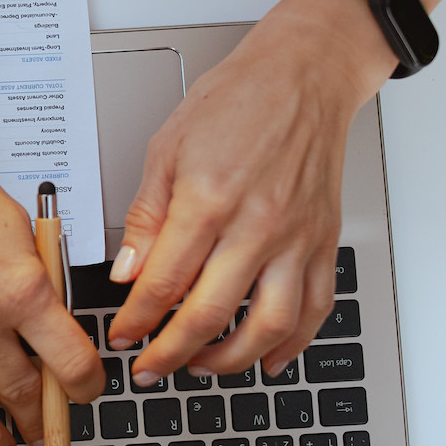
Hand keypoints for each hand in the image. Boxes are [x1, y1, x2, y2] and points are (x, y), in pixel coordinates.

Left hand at [106, 0, 393, 378]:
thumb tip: (128, 272)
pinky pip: (314, 309)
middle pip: (209, 314)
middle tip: (149, 368)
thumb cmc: (236, 101)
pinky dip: (291, 344)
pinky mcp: (324, 242)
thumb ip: (147, 217)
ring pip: (267, 326)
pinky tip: (267, 358)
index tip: (122, 336)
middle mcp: (257, 225)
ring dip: (229, 360)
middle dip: (170, 353)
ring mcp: (296, 238)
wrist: (304, 76)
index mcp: (208, 200)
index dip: (136, 320)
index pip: (163, 283)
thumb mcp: (166, 149)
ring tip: (198, 366)